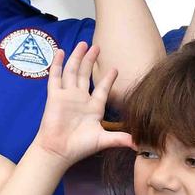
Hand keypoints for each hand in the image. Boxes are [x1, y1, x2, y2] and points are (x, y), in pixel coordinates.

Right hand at [28, 43, 133, 164]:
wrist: (59, 151)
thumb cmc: (79, 147)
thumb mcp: (103, 140)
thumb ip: (120, 138)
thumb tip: (139, 144)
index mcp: (93, 108)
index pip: (102, 88)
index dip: (108, 79)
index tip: (115, 68)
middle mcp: (80, 99)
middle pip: (85, 74)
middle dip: (91, 60)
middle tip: (97, 46)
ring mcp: (67, 96)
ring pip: (72, 71)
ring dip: (78, 57)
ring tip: (83, 44)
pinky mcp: (55, 96)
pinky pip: (56, 77)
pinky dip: (57, 64)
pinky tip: (60, 52)